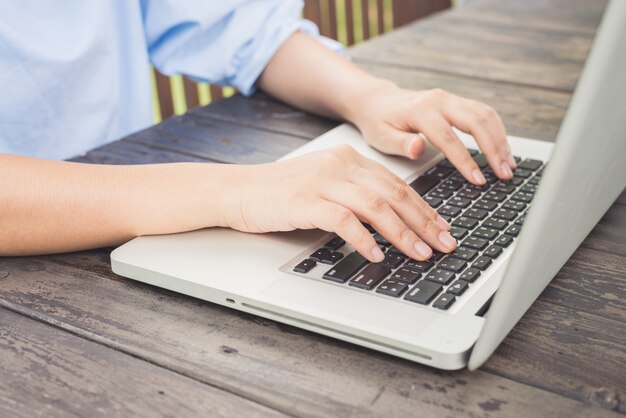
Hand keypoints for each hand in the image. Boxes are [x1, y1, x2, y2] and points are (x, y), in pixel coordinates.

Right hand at [226, 146, 457, 262]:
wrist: (239, 190)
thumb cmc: (282, 193)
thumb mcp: (325, 185)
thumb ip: (356, 196)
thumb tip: (391, 223)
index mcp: (349, 159)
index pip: (396, 184)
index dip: (424, 208)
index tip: (442, 228)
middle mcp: (341, 165)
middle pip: (394, 193)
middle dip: (424, 222)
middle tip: (444, 244)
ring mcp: (323, 181)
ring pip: (375, 205)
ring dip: (402, 233)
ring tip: (420, 253)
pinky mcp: (305, 201)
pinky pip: (343, 219)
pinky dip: (364, 239)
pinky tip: (376, 255)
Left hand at [346, 83, 516, 183]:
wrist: (378, 101)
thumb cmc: (379, 122)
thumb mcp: (381, 138)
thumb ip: (401, 144)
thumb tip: (418, 148)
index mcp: (420, 111)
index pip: (448, 138)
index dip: (465, 160)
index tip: (478, 180)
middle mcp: (439, 100)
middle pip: (476, 121)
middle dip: (494, 149)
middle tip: (504, 174)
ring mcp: (450, 98)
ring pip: (485, 115)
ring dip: (501, 140)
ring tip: (509, 165)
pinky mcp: (457, 101)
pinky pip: (484, 113)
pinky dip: (498, 131)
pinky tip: (503, 150)